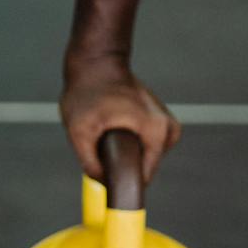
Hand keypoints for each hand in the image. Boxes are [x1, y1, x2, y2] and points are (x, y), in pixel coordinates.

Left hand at [59, 59, 179, 185]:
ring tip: (107, 133)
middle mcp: (168, 127)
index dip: (122, 183)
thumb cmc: (87, 92)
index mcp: (156, 132)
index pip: (144, 176)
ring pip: (145, 156)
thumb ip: (90, 163)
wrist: (95, 63)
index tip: (105, 177)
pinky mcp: (160, 119)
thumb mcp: (78, 131)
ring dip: (126, 152)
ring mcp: (167, 121)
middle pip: (145, 167)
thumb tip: (104, 183)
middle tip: (100, 143)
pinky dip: (132, 143)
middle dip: (121, 162)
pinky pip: (147, 144)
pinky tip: (116, 131)